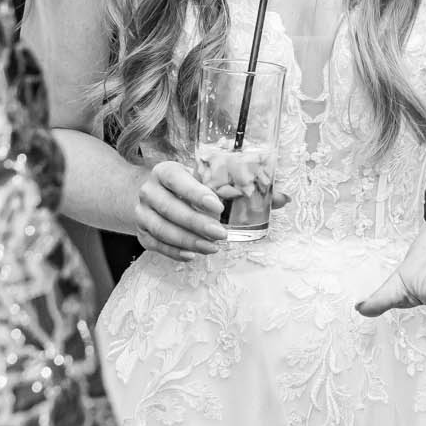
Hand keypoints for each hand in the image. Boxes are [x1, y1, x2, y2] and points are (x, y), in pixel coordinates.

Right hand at [133, 159, 289, 259]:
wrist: (148, 194)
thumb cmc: (186, 185)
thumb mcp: (206, 179)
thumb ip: (242, 188)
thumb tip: (284, 198)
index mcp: (165, 171)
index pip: (177, 179)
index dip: (196, 193)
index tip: (218, 206)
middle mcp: (149, 190)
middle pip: (171, 209)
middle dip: (197, 223)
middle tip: (221, 234)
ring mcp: (141, 213)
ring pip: (163, 230)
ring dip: (189, 241)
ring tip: (212, 247)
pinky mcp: (141, 233)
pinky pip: (156, 245)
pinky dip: (174, 251)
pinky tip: (194, 255)